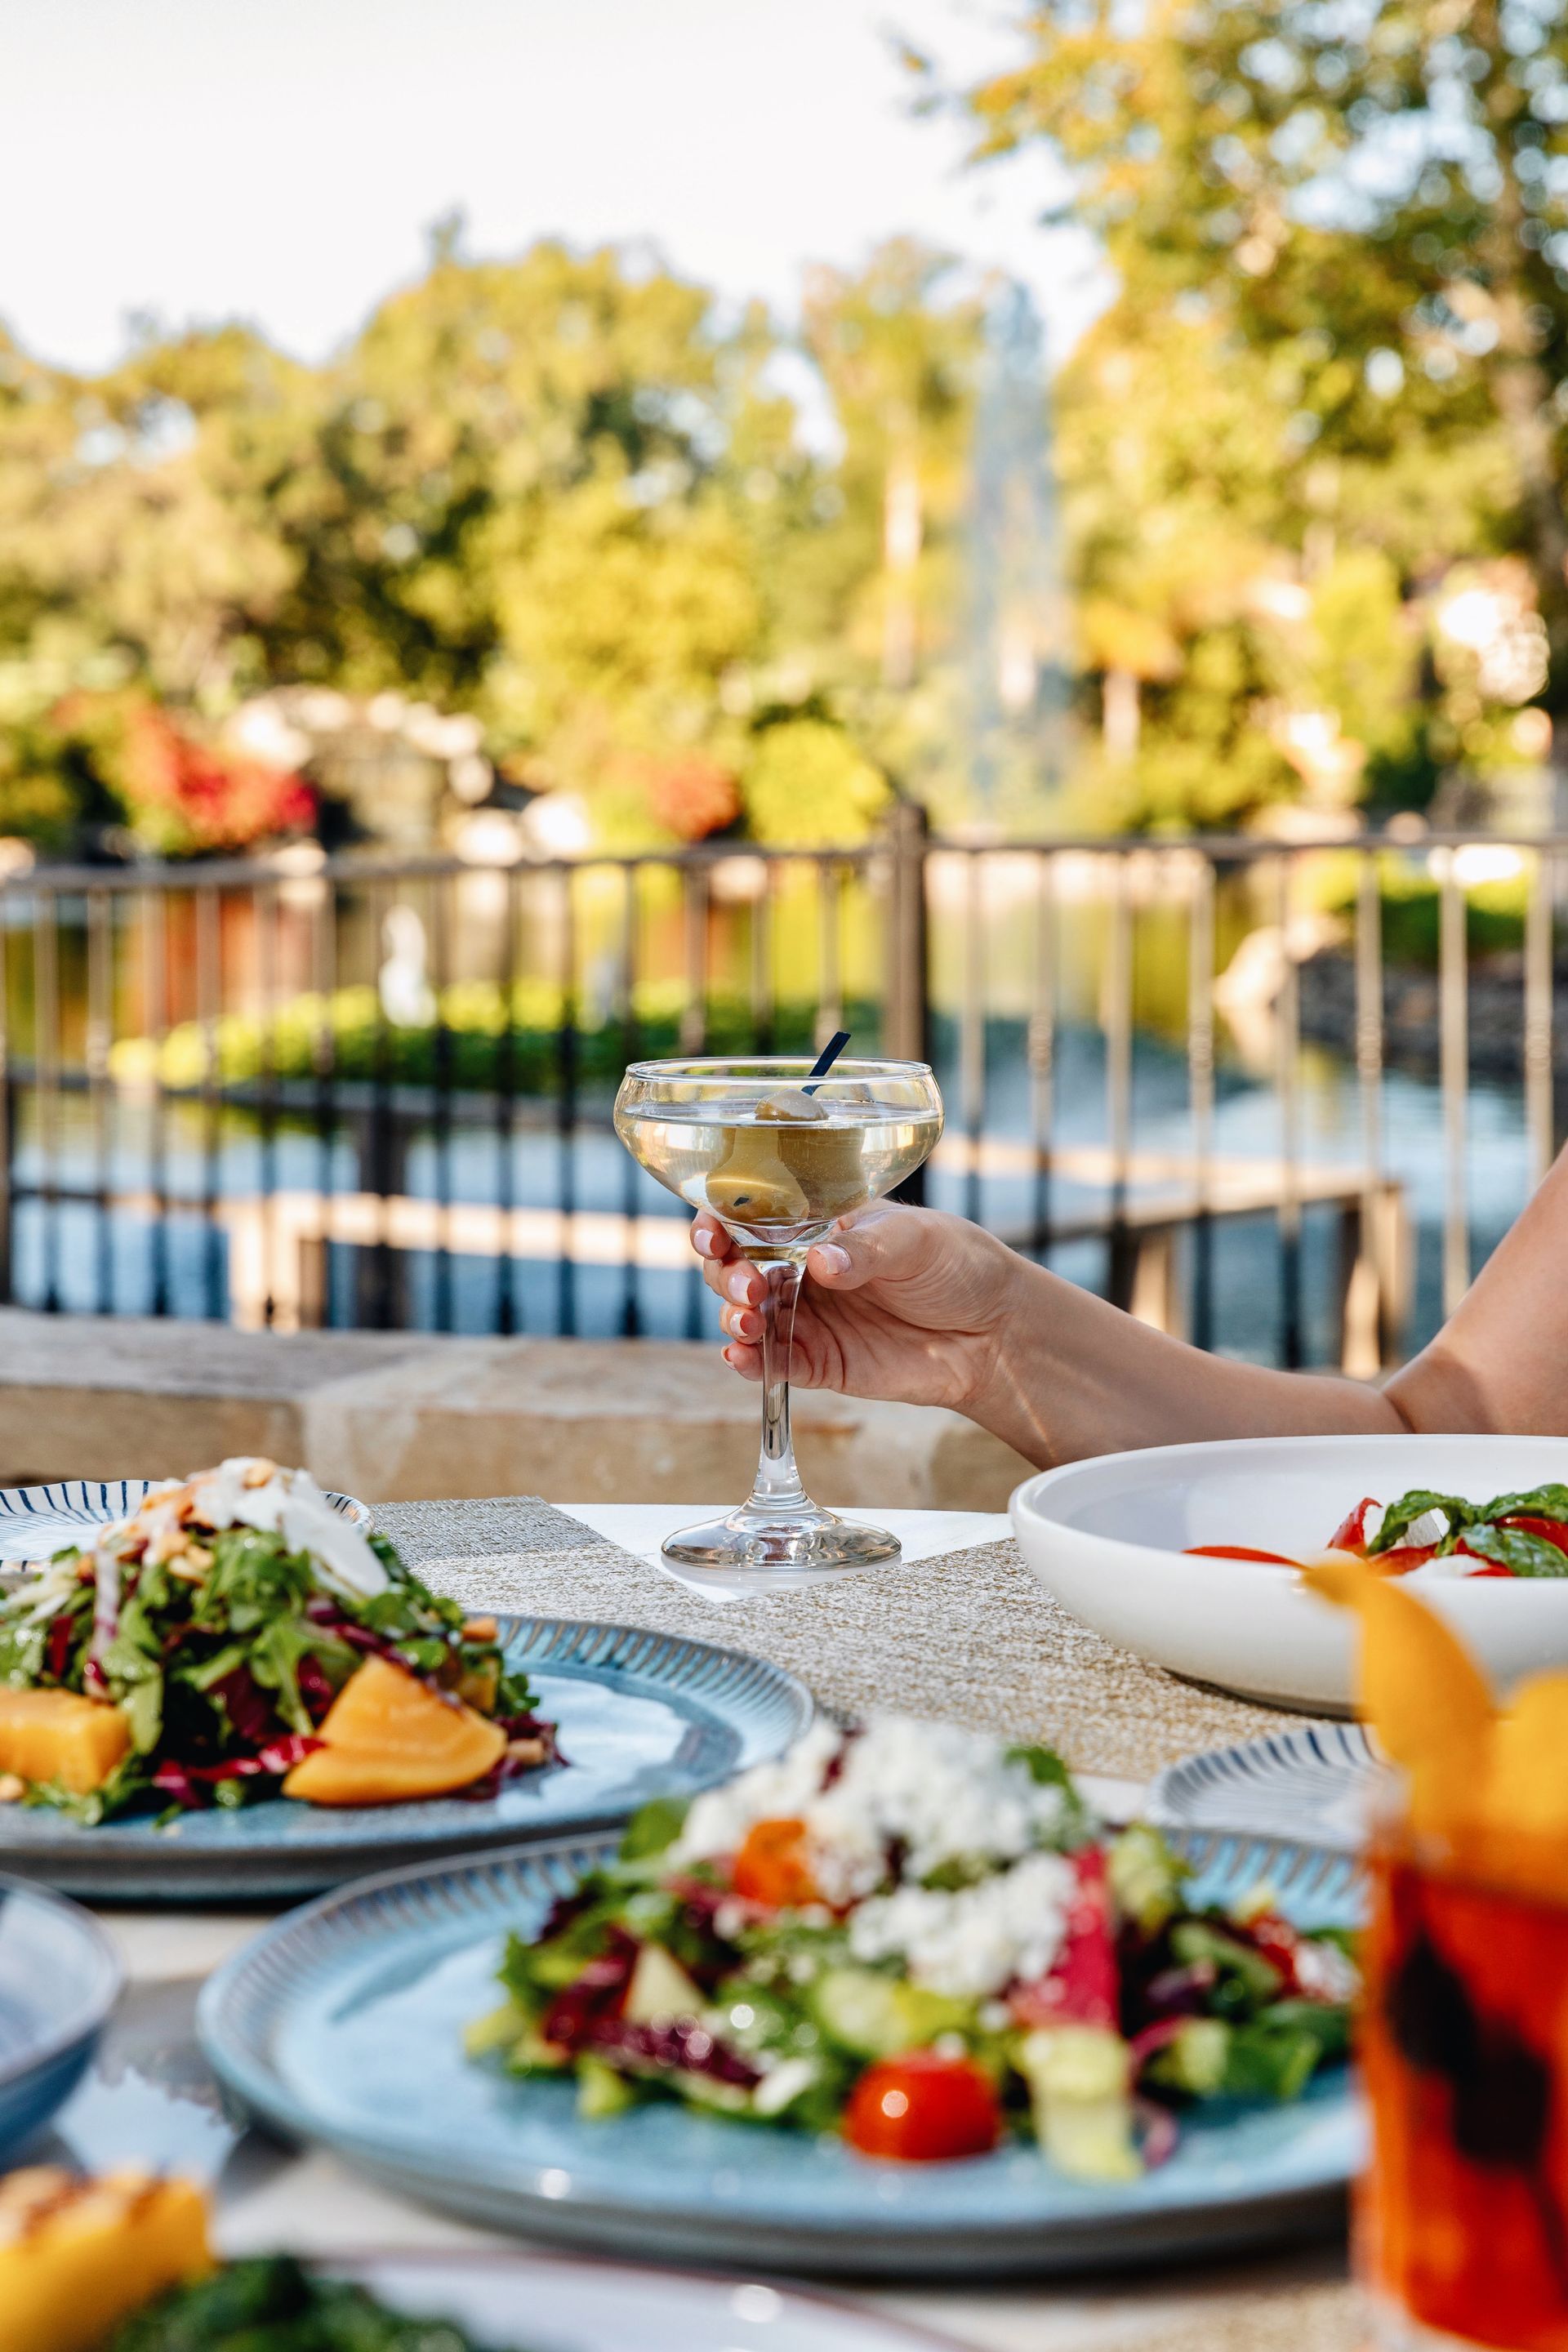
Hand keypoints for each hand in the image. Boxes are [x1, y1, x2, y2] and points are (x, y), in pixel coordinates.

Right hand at [691, 1202, 1021, 1414]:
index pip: (753, 1219)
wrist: (994, 1330)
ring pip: (747, 1317)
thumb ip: (866, 1248)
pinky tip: (740, 1357)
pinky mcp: (820, 1362)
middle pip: (736, 1269)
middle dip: (726, 1275)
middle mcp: (802, 1269)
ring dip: (734, 1318)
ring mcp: (809, 1318)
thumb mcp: (916, 1240)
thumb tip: (821, 1260)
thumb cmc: (957, 1265)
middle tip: (747, 1284)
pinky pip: (773, 1365)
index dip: (721, 1223)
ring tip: (748, 1322)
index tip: (714, 1233)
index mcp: (817, 1225)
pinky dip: (750, 1363)